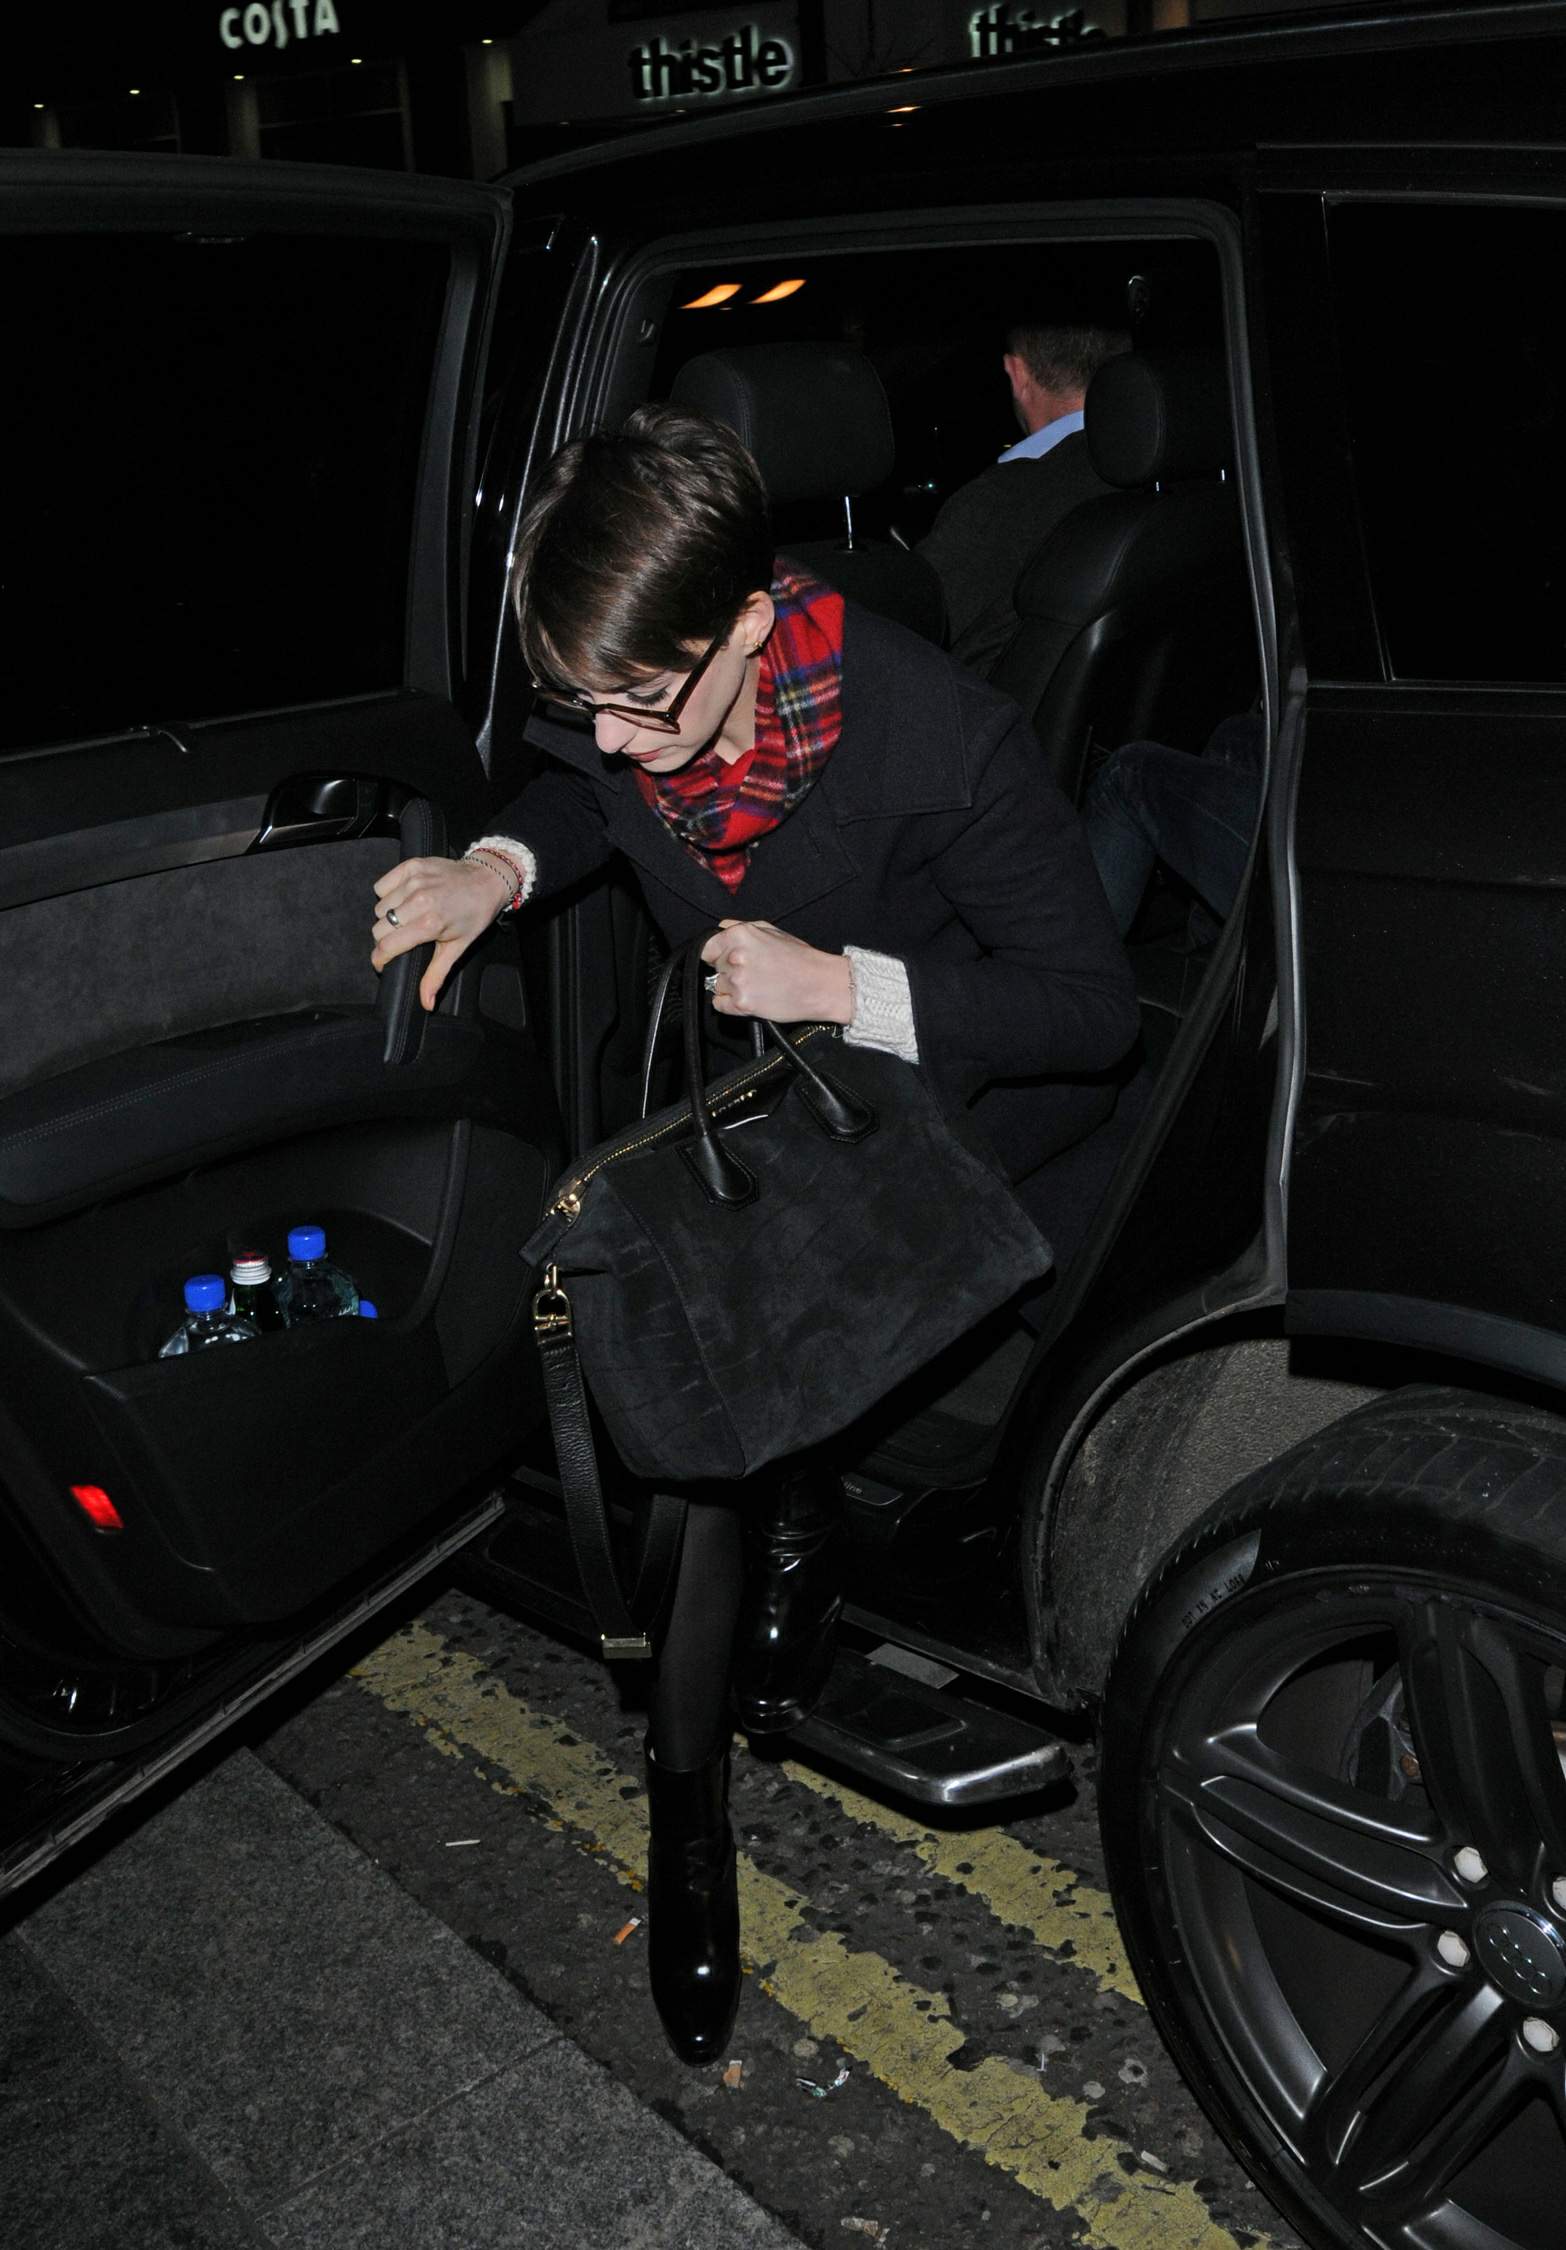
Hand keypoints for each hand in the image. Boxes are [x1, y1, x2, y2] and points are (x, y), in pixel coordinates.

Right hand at [371, 855, 509, 1012]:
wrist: (486, 880)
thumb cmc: (473, 915)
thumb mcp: (456, 948)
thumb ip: (436, 975)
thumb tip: (426, 1003)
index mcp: (429, 924)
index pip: (387, 945)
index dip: (380, 958)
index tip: (382, 962)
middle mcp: (419, 900)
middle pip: (379, 928)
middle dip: (385, 938)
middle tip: (402, 938)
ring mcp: (414, 881)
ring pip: (380, 907)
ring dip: (388, 916)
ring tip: (408, 916)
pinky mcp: (411, 866)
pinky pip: (382, 885)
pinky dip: (388, 893)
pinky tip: (404, 898)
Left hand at [700, 920, 852, 1024]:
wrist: (821, 985)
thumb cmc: (801, 959)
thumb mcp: (773, 931)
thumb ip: (742, 927)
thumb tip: (721, 926)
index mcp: (740, 935)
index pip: (706, 947)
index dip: (716, 954)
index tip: (727, 959)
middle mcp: (735, 956)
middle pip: (714, 967)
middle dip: (728, 970)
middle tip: (754, 972)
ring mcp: (737, 981)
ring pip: (718, 986)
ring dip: (732, 988)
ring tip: (757, 985)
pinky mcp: (741, 1004)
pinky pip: (720, 1004)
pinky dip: (731, 1004)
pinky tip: (752, 998)